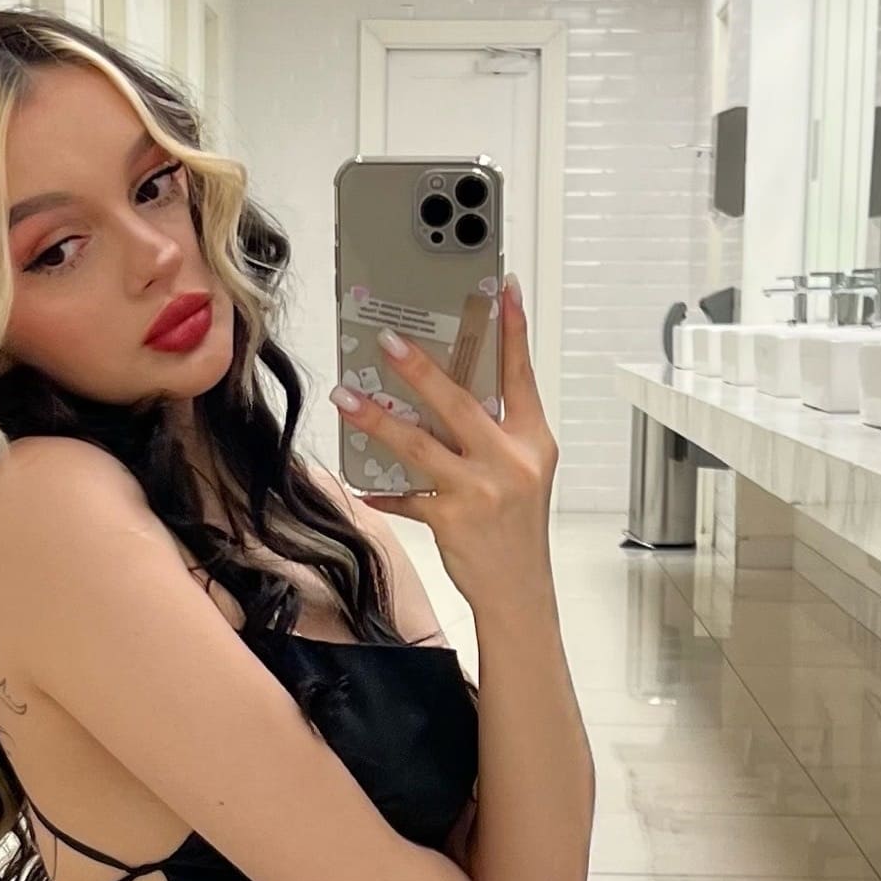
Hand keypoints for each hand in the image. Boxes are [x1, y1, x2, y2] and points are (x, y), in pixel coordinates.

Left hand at [331, 278, 557, 615]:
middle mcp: (510, 461)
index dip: (512, 330)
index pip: (521, 375)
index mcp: (533, 441)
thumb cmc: (518, 530)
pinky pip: (406, 497)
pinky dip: (383, 491)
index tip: (501, 290)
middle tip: (388, 341)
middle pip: (458, 402)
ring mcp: (480, 490)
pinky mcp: (452, 519)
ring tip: (346, 398)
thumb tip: (444, 400)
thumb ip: (493, 436)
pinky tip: (361, 483)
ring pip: (419, 444)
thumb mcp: (523, 474)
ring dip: (377, 420)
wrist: (519, 590)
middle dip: (420, 369)